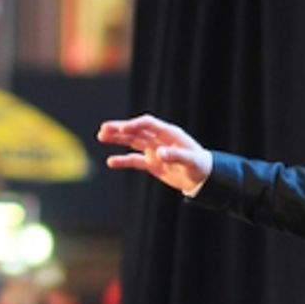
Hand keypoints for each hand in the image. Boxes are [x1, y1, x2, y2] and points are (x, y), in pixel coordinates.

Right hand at [98, 114, 213, 192]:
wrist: (203, 178)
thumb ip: (175, 155)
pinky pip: (134, 160)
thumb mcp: (190, 161)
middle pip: (136, 130)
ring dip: (117, 139)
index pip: (148, 124)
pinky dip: (123, 160)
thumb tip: (159, 153)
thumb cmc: (200, 166)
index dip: (134, 125)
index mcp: (169, 133)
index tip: (122, 129)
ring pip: (132, 142)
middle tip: (104, 129)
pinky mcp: (151, 163)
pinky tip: (110, 162)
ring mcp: (154, 151)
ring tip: (101, 136)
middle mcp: (159, 139)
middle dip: (120, 129)